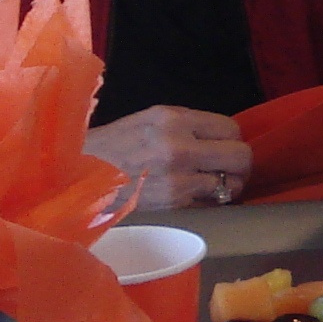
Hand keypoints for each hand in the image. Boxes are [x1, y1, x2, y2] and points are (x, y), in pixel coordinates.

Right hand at [83, 106, 251, 209]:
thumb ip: (186, 126)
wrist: (81, 173)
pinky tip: (196, 196)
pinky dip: (209, 201)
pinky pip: (210, 202)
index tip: (226, 146)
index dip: (233, 139)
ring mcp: (178, 177)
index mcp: (174, 119)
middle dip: (241, 165)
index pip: (231, 127)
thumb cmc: (115, 145)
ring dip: (228, 186)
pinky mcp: (173, 202)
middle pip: (240, 155)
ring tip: (215, 185)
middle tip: (232, 170)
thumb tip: (220, 138)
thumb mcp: (149, 120)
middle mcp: (179, 145)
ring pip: (230, 183)